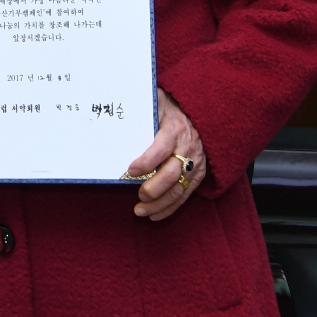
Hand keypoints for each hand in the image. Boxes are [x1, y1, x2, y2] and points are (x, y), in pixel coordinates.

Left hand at [125, 89, 205, 220]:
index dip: (146, 161)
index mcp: (175, 128)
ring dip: (159, 203)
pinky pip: (185, 194)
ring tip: (140, 210)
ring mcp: (195, 162)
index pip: (161, 148)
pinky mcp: (199, 174)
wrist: (199, 113)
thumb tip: (117, 107)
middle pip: (171, 173)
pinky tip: (154, 215)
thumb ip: (143, 106)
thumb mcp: (158, 101)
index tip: (130, 170)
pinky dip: (170, 208)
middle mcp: (187, 147)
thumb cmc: (171, 108)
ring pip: (178, 189)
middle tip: (138, 195)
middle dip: (153, 188)